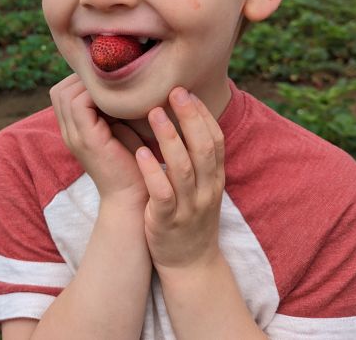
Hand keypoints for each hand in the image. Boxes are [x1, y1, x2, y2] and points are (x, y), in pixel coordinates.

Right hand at [50, 74, 147, 209]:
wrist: (135, 198)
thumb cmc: (136, 163)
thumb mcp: (121, 129)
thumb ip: (114, 109)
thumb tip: (124, 78)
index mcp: (74, 130)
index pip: (63, 92)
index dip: (83, 81)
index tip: (110, 81)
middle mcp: (69, 132)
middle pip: (60, 91)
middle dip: (85, 80)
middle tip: (113, 82)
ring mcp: (74, 137)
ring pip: (66, 94)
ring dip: (91, 85)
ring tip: (117, 88)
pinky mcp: (87, 140)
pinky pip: (79, 104)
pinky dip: (96, 95)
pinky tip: (120, 98)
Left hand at [135, 87, 225, 270]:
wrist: (190, 265)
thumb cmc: (190, 216)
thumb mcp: (201, 185)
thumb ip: (196, 156)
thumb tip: (186, 117)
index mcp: (214, 178)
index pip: (215, 139)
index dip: (203, 114)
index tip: (187, 90)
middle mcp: (206, 190)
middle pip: (203, 148)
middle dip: (189, 117)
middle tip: (174, 91)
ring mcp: (189, 206)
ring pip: (184, 168)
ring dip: (169, 138)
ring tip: (153, 112)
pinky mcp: (168, 221)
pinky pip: (163, 193)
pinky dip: (152, 171)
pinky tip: (140, 152)